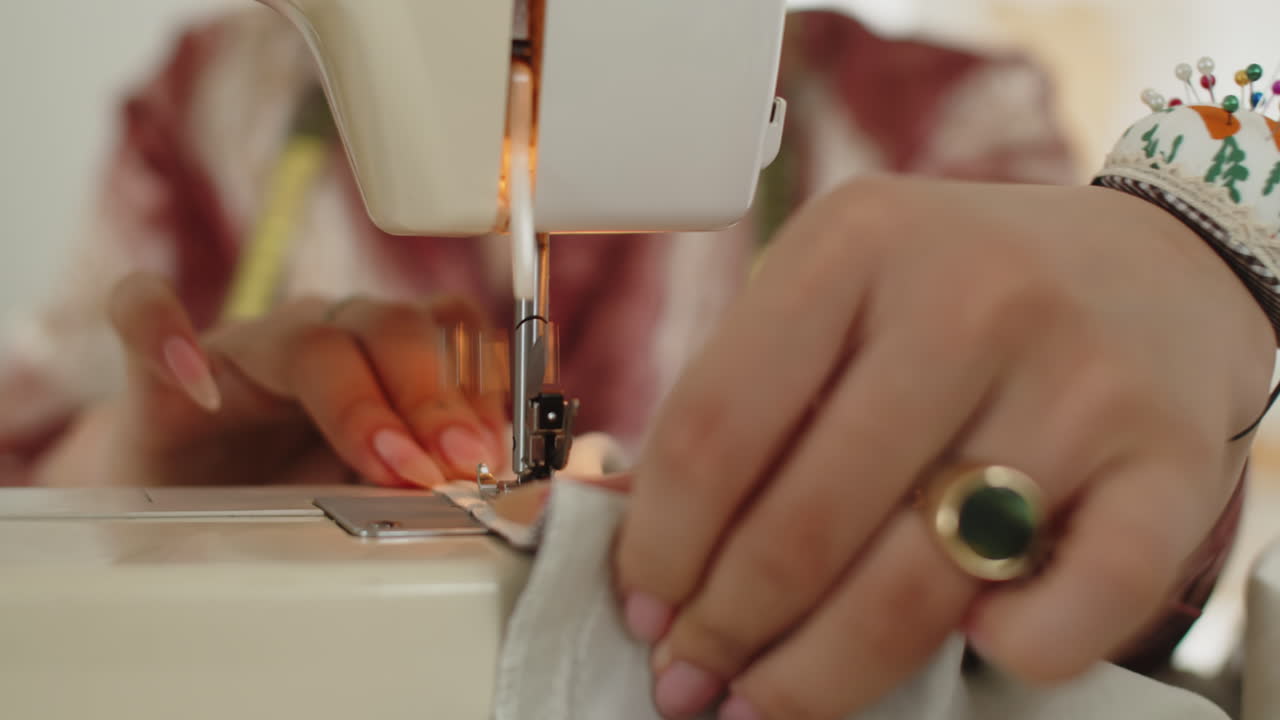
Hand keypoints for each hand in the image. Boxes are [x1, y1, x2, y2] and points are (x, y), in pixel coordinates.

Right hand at [80, 274, 504, 486]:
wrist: (185, 500)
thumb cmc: (294, 484)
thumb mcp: (387, 481)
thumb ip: (460, 462)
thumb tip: (561, 470)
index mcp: (387, 357)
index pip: (452, 335)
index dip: (483, 386)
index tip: (502, 453)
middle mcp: (324, 338)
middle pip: (393, 328)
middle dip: (435, 398)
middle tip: (459, 464)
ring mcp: (245, 349)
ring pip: (306, 334)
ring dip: (354, 397)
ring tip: (385, 460)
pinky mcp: (159, 368)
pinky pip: (145, 312)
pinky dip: (167, 335)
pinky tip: (197, 382)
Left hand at [614, 177, 1274, 718]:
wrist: (1154, 267)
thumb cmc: (968, 290)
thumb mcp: (845, 288)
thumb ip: (756, 391)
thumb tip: (654, 545)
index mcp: (857, 242)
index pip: (717, 422)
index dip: (662, 540)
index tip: (644, 603)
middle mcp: (970, 300)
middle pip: (806, 517)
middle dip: (728, 627)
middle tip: (692, 676)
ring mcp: (1076, 381)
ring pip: (918, 581)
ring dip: (823, 673)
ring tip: (770, 701)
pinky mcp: (1168, 461)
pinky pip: (1078, 605)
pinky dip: (1013, 652)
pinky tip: (971, 649)